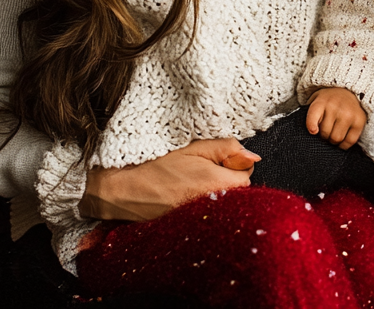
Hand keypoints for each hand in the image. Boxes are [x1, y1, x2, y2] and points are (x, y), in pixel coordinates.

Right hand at [81, 138, 259, 221]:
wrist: (121, 188)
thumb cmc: (156, 162)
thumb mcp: (196, 145)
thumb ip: (228, 149)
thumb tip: (253, 157)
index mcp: (215, 183)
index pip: (246, 176)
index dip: (235, 164)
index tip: (220, 159)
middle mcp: (210, 206)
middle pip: (236, 192)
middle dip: (227, 179)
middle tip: (204, 168)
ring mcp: (198, 219)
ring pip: (222, 204)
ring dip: (214, 192)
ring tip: (192, 182)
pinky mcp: (187, 227)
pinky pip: (206, 216)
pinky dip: (201, 205)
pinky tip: (185, 195)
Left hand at [306, 88, 366, 149]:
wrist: (349, 90)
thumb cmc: (329, 101)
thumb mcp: (316, 100)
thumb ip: (310, 114)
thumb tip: (311, 133)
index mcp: (322, 101)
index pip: (313, 117)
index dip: (311, 126)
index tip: (313, 131)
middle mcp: (336, 106)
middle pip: (325, 133)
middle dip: (323, 136)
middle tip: (325, 132)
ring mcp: (349, 114)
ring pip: (337, 139)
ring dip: (333, 141)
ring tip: (333, 134)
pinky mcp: (360, 121)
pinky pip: (350, 141)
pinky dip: (344, 145)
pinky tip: (342, 140)